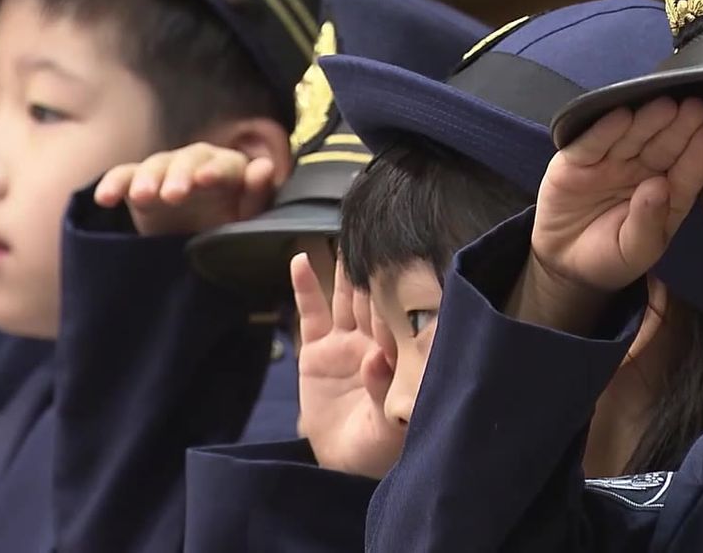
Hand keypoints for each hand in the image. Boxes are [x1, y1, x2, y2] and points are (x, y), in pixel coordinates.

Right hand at [93, 143, 275, 235]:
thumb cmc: (226, 228)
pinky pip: (123, 176)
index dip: (216, 170)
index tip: (206, 180)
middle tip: (173, 195)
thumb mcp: (246, 220)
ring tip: (142, 197)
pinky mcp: (137, 183)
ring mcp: (165, 171)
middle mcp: (196, 164)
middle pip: (188, 160)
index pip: (225, 164)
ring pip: (156, 165)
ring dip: (149, 178)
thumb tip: (264, 167)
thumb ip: (257, 195)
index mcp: (228, 170)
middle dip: (180, 175)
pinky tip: (105, 198)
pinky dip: (113, 184)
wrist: (192, 244)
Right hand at [294, 254, 403, 478]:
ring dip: (348, 271)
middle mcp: (375, 342)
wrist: (343, 463)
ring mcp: (346, 342)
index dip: (398, 302)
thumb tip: (377, 357)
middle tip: (379, 239)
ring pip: (348, 298)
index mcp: (399, 358)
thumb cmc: (378, 447)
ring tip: (349, 240)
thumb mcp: (389, 428)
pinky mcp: (317, 348)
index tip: (401, 275)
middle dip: (378, 273)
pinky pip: (311, 312)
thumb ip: (384, 391)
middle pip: (376, 300)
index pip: (400, 322)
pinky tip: (301, 260)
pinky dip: (305, 286)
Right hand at [511, 97, 702, 330]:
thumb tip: (658, 186)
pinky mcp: (576, 161)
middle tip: (695, 107)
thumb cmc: (610, 258)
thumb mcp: (635, 251)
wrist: (563, 263)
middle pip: (662, 147)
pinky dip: (604, 129)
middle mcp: (641, 172)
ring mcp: (609, 163)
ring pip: (630, 138)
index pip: (685, 172)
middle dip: (678, 127)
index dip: (698, 154)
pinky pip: (591, 143)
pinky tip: (621, 115)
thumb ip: (648, 223)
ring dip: (647, 121)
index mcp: (666, 194)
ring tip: (664, 106)